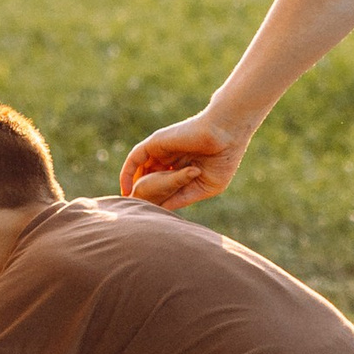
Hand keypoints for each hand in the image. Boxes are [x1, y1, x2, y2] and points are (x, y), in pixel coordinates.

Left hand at [120, 106, 253, 206]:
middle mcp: (171, 158)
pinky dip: (127, 173)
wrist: (226, 136)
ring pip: (140, 171)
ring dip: (134, 187)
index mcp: (184, 167)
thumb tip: (163, 209)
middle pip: (150, 179)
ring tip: (130, 205)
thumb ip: (183, 197)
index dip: (157, 200)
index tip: (149, 217)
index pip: (165, 186)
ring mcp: (162, 151)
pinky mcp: (155, 143)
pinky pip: (134, 159)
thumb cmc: (223, 159)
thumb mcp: (204, 186)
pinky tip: (126, 190)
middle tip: (135, 213)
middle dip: (143, 196)